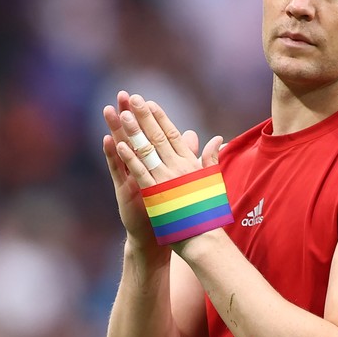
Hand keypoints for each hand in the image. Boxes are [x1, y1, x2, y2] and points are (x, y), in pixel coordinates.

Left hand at [103, 91, 222, 246]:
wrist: (203, 237)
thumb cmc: (209, 211)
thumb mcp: (212, 180)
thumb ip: (211, 158)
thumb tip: (218, 139)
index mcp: (190, 164)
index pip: (174, 135)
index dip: (161, 118)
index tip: (150, 103)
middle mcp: (178, 168)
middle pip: (158, 137)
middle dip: (145, 117)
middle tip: (132, 99)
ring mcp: (165, 180)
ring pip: (147, 151)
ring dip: (134, 132)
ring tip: (122, 115)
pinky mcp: (154, 194)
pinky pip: (139, 172)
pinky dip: (130, 158)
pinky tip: (119, 145)